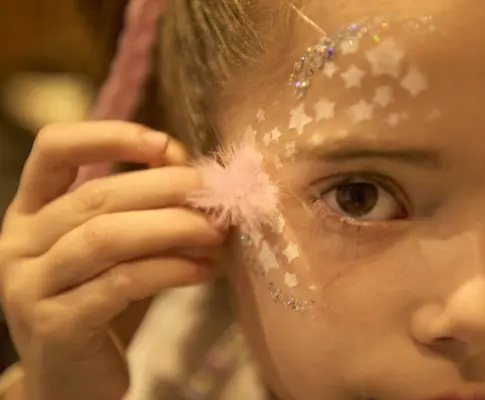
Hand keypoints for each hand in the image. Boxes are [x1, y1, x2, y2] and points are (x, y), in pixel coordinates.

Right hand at [0, 121, 224, 399]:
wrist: (73, 381)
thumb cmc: (102, 302)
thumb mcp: (118, 248)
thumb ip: (143, 210)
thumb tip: (195, 172)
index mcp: (30, 211)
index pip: (55, 149)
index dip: (111, 136)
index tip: (168, 146)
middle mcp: (19, 243)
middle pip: (96, 197)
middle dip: (165, 189)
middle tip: (215, 194)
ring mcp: (31, 286)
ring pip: (107, 237)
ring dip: (173, 228)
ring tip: (217, 232)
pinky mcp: (56, 325)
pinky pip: (122, 283)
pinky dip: (171, 269)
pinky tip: (205, 270)